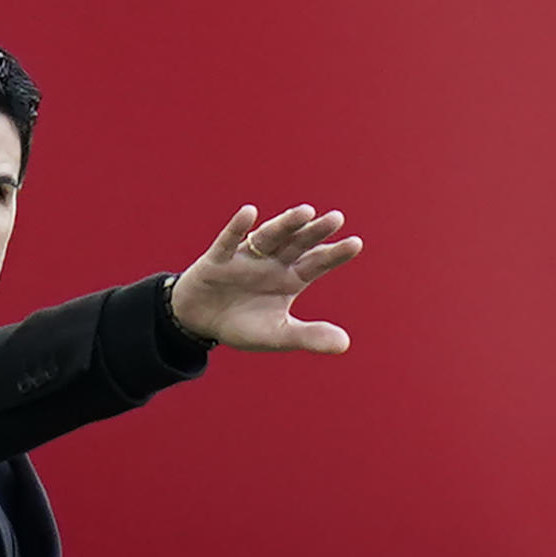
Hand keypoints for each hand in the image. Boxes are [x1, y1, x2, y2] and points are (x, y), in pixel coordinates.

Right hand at [171, 204, 362, 353]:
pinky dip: (237, 228)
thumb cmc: (242, 324)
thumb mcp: (277, 335)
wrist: (200, 321)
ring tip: (305, 212)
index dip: (334, 254)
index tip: (356, 243)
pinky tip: (249, 213)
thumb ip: (308, 337)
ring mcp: (245, 258)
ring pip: (268, 237)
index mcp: (290, 279)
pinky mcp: (218, 259)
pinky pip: (228, 241)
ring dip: (285, 224)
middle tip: (336, 219)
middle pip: (297, 244)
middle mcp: (272, 263)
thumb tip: (345, 344)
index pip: (316, 263)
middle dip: (315, 232)